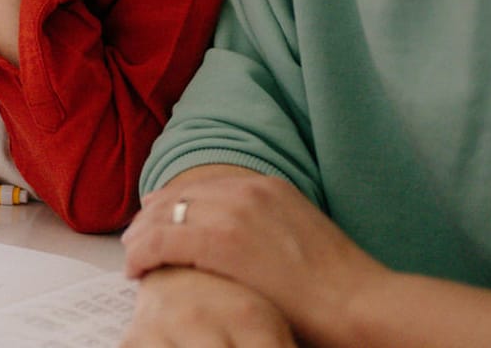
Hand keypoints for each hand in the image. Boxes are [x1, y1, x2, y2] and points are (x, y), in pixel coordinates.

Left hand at [124, 169, 386, 345]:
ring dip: (142, 236)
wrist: (360, 303)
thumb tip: (244, 245)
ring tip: (130, 256)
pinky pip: (163, 241)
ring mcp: (233, 211)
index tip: (157, 219)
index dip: (174, 203)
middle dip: (152, 217)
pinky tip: (135, 270)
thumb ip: (266, 230)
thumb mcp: (299, 237)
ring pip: (165, 215)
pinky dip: (143, 253)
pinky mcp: (221, 241)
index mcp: (268, 185)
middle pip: (179, 196)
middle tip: (134, 238)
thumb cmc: (338, 286)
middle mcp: (248, 189)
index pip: (204, 187)